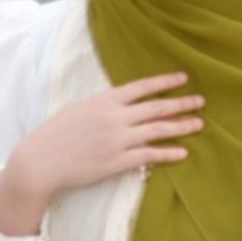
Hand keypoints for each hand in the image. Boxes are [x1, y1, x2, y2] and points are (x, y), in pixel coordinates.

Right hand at [10, 70, 203, 199]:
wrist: (40, 160)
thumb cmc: (56, 133)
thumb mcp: (80, 108)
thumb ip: (104, 104)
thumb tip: (124, 102)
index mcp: (104, 100)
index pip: (142, 87)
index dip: (165, 82)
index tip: (184, 79)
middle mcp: (114, 117)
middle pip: (156, 108)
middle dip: (181, 104)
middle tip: (200, 102)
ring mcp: (117, 140)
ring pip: (158, 130)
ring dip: (181, 126)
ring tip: (198, 124)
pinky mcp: (117, 161)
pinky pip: (149, 156)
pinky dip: (168, 153)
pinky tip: (182, 152)